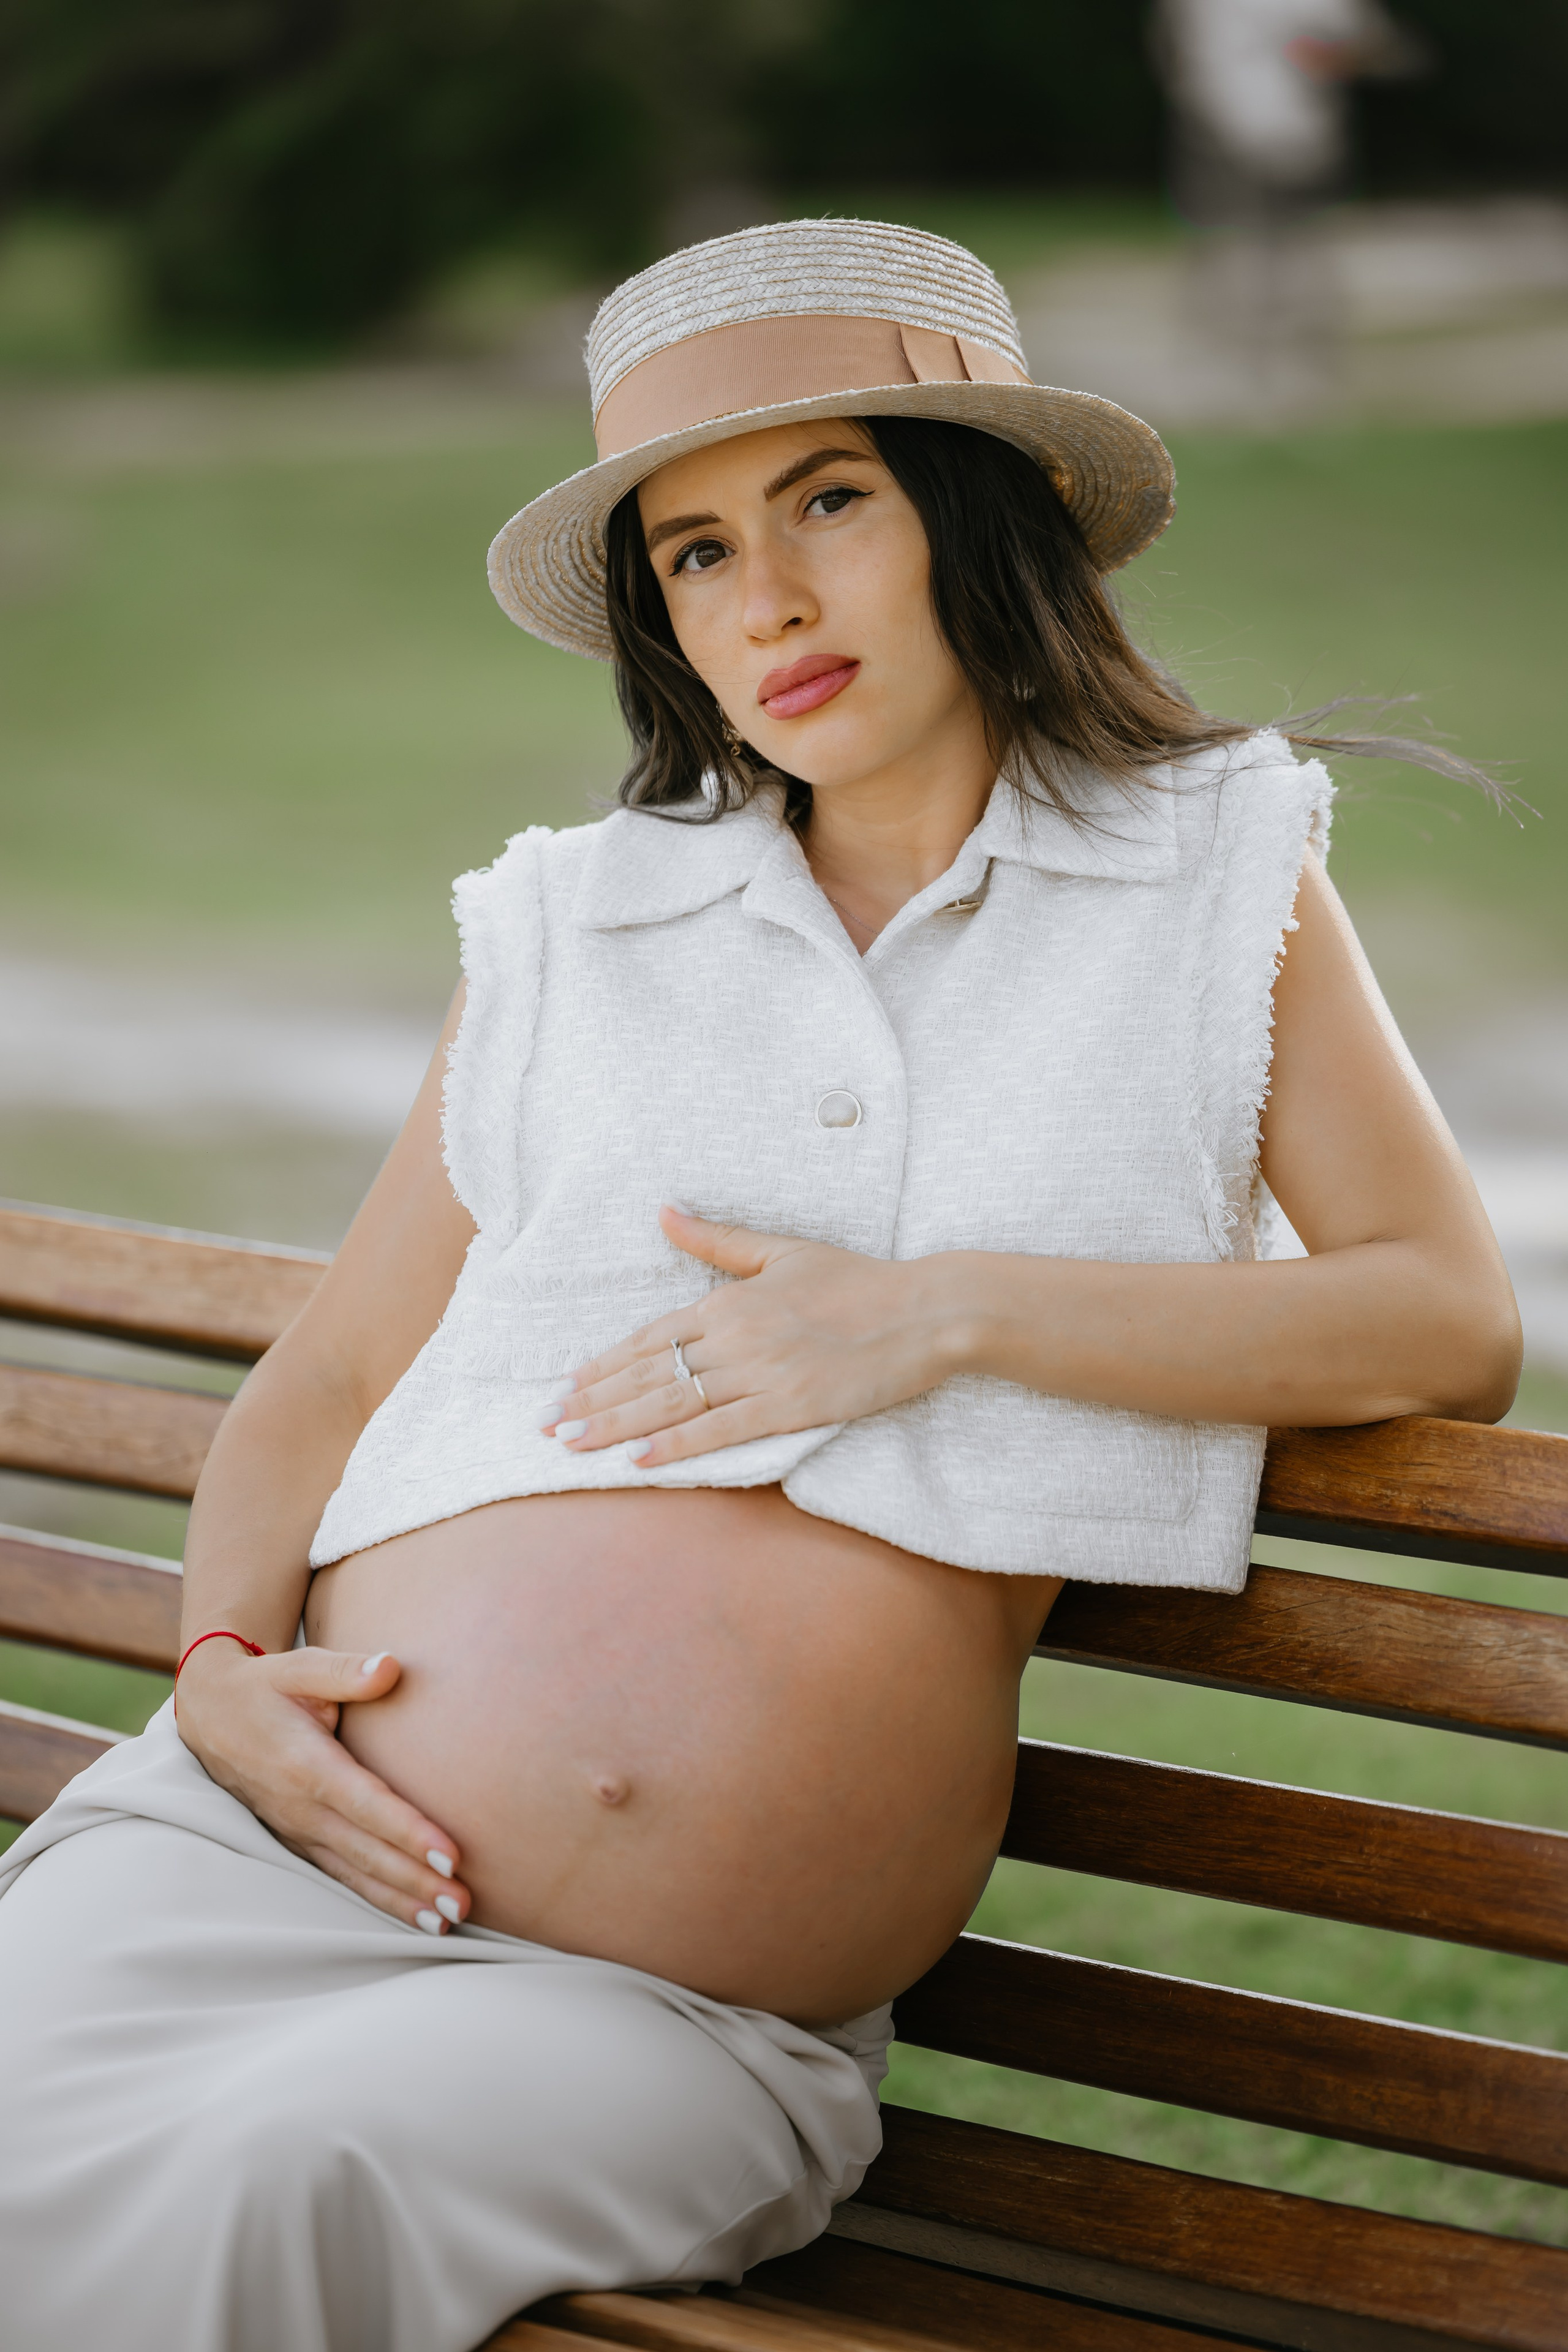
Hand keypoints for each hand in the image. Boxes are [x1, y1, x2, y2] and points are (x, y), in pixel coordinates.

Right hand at [174, 1639, 470, 1934]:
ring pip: (354, 1874)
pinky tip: (412, 1915)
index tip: (451, 1856)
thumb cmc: (265, 1686)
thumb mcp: (300, 1668)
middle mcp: (301, 1807)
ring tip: (446, 1923)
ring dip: (400, 1900)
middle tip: (463, 1904)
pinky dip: (375, 1899)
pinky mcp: (297, 1841)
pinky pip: (340, 1876)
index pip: (366, 1804)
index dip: (408, 1832)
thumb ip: (346, 1671)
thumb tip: (392, 1667)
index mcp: (306, 1764)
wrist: (210, 1713)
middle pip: (366, 1851)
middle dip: (415, 1880)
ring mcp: (297, 1830)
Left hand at [538, 1207, 962, 1466]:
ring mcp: (762, 1373)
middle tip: (547, 1424)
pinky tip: (638, 1461)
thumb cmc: (858, 1280)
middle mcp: (736, 1337)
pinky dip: (676, 1446)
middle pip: (649, 1373)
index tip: (566, 1387)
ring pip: (673, 1403)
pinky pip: (721, 1430)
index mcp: (731, 1301)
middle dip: (593, 1401)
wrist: (926, 1310)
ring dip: (617, 1425)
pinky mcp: (791, 1407)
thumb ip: (717, 1241)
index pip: (651, 1338)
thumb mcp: (783, 1251)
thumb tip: (663, 1211)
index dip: (604, 1365)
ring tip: (572, 1444)